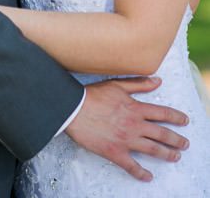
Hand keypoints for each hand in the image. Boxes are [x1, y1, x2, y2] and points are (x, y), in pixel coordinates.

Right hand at [65, 77, 189, 181]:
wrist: (72, 109)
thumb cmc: (91, 95)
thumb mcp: (116, 85)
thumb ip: (138, 84)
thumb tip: (157, 81)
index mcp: (136, 109)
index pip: (163, 114)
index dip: (177, 117)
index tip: (184, 121)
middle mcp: (135, 126)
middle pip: (163, 134)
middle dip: (177, 140)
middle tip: (184, 144)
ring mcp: (126, 140)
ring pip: (153, 150)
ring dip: (167, 154)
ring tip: (175, 157)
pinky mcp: (115, 152)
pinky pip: (132, 166)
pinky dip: (141, 173)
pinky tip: (148, 176)